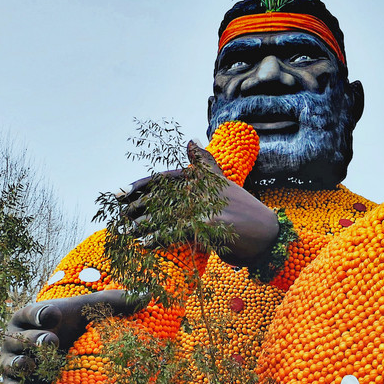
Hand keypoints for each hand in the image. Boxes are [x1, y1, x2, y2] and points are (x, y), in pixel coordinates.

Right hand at [0, 288, 144, 383]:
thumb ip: (116, 302)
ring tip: (33, 364)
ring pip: (12, 362)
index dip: (42, 313)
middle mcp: (16, 337)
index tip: (55, 314)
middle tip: (53, 341)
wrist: (61, 357)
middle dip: (35, 339)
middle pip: (21, 338)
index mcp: (31, 315)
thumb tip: (148, 294)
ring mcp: (13, 361)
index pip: (33, 312)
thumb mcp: (92, 313)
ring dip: (21, 363)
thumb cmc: (75, 327)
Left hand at [116, 140, 279, 267]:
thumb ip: (205, 163)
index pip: (165, 178)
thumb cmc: (243, 210)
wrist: (267, 234)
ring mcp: (207, 204)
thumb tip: (189, 141)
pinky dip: (159, 236)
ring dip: (143, 224)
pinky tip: (145, 243)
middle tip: (116, 215)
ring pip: (166, 213)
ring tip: (125, 232)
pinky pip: (177, 230)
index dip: (141, 185)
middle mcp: (203, 188)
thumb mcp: (223, 183)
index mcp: (203, 177)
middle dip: (137, 205)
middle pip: (162, 195)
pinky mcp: (209, 223)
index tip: (120, 192)